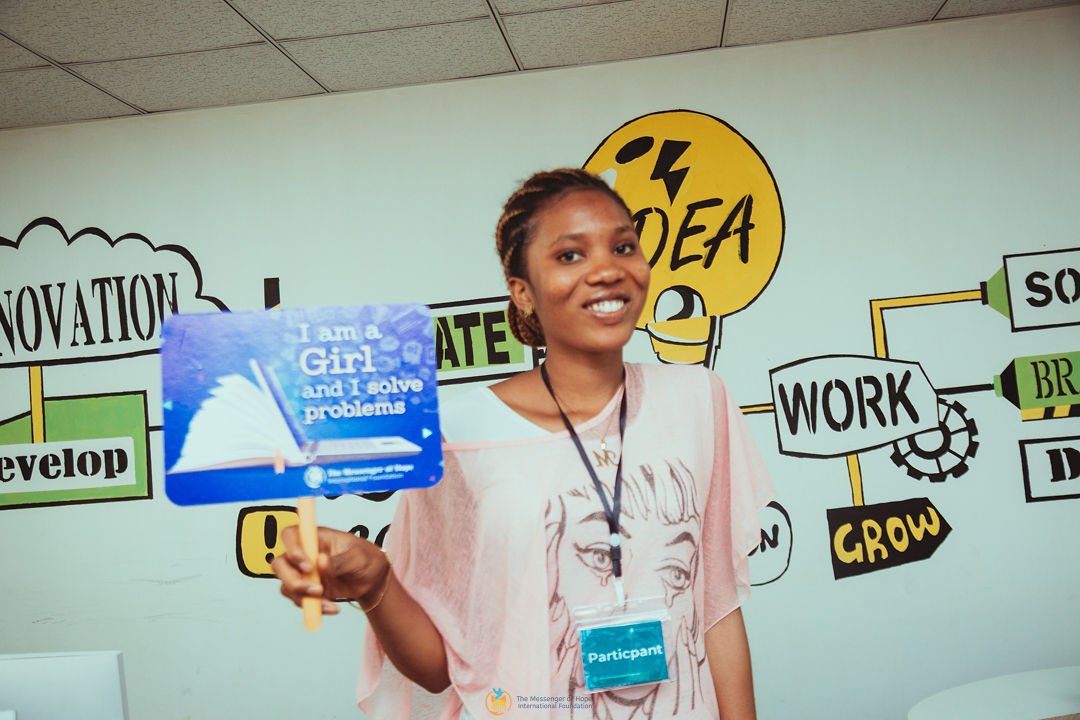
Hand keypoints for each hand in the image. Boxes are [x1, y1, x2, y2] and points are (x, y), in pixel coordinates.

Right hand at [271, 526, 389, 615]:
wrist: (372, 580)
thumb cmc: (365, 559)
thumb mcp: (358, 557)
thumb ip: (339, 561)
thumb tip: (321, 562)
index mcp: (316, 537)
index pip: (290, 535)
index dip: (292, 549)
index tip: (308, 567)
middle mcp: (305, 554)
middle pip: (280, 564)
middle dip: (293, 581)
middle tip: (316, 590)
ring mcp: (303, 573)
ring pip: (286, 585)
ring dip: (303, 597)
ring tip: (329, 602)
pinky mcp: (306, 590)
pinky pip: (299, 600)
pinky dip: (313, 608)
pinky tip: (332, 608)